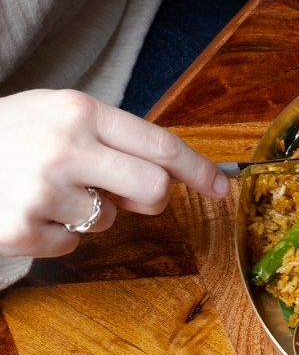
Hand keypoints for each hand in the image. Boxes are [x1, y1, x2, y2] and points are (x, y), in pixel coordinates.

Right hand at [0, 89, 229, 257]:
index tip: (221, 188)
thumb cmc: (6, 135)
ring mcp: (41, 190)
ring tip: (46, 191)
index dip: (198, 170)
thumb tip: (169, 175)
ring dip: (89, 213)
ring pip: (109, 219)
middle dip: (149, 199)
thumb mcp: (56, 115)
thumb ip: (111, 138)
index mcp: (78, 111)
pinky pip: (72, 243)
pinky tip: (25, 210)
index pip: (160, 143)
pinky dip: (55, 233)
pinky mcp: (20, 229)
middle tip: (124, 195)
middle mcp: (64, 146)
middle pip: (152, 189)